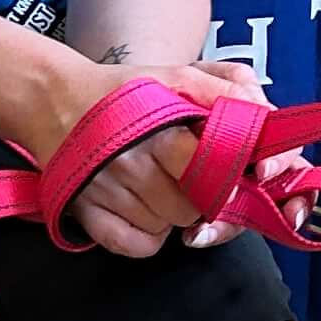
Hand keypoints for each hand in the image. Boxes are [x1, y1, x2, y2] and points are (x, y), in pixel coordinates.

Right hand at [64, 47, 268, 259]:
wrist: (55, 98)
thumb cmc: (125, 91)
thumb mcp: (179, 75)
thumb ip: (227, 89)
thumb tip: (265, 115)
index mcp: (160, 131)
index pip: (213, 171)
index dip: (228, 175)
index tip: (231, 171)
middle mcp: (132, 164)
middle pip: (195, 207)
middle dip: (202, 195)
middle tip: (189, 174)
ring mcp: (107, 193)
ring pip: (169, 228)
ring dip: (174, 214)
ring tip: (160, 183)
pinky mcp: (87, 215)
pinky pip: (137, 246)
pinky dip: (147, 236)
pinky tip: (144, 210)